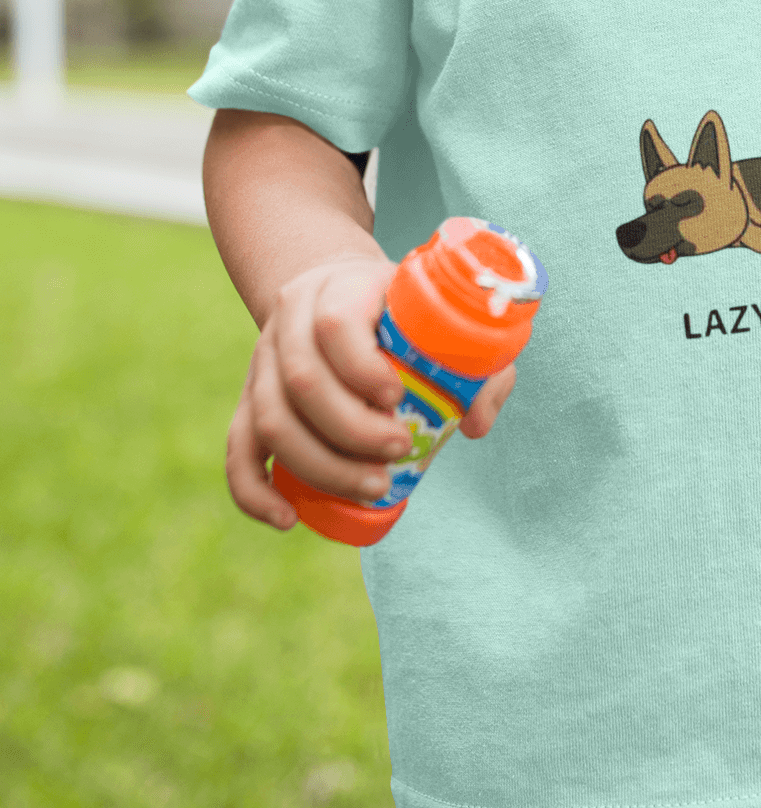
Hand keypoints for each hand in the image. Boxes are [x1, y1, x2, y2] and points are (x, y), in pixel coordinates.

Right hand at [227, 255, 521, 529]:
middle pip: (301, 380)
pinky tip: (287, 519)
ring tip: (373, 485)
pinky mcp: (248, 400)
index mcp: (339, 288)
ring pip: (270, 419)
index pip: (336, 325)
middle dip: (352, 430)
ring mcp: (262, 362)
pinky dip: (254, 491)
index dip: (364, 369)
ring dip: (321, 464)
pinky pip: (237, 450)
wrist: (337, 291)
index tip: (399, 398)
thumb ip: (477, 362)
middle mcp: (290, 322)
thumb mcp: (440, 316)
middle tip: (399, 450)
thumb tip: (472, 424)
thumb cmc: (401, 312)